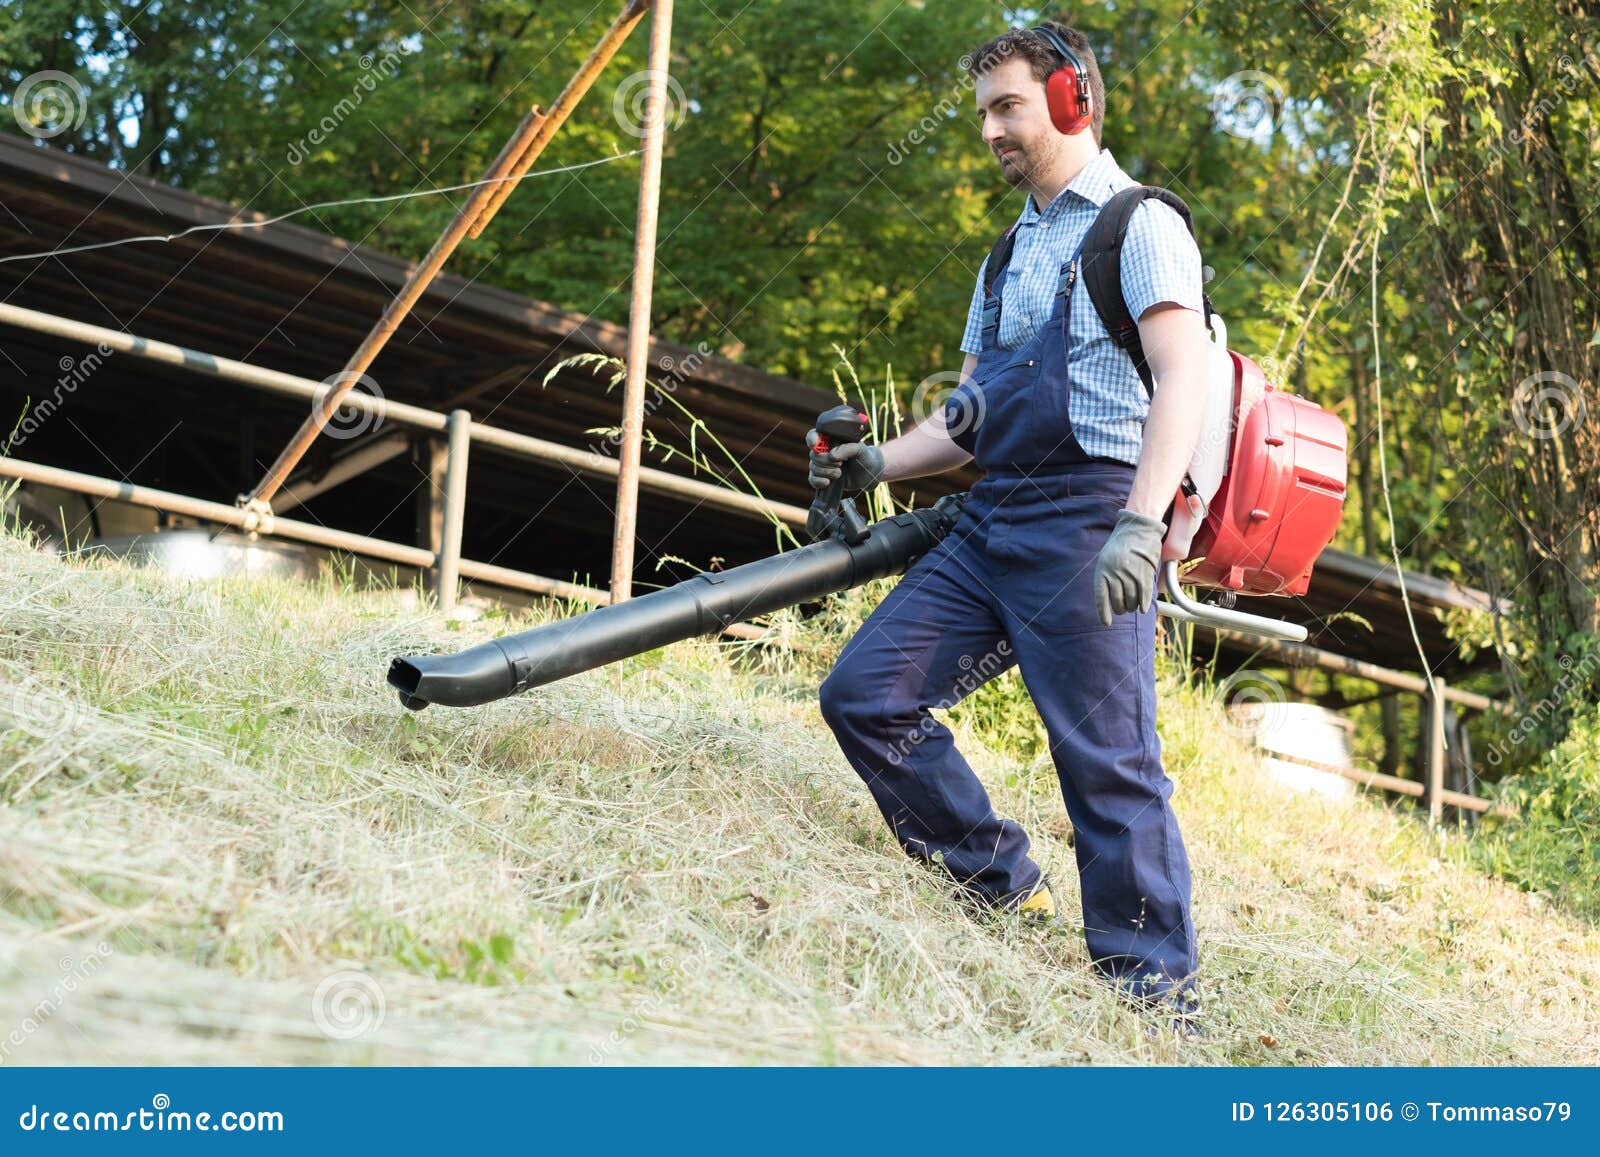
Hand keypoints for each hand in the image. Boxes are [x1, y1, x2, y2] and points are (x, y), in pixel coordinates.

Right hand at [806, 430, 885, 494]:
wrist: (869, 475)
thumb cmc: (865, 457)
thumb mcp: (860, 449)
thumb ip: (847, 449)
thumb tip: (832, 456)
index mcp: (831, 439)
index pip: (814, 435)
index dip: (812, 439)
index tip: (815, 445)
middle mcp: (824, 451)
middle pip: (813, 454)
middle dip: (825, 461)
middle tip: (841, 463)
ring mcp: (822, 465)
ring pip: (813, 467)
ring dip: (826, 472)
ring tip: (840, 473)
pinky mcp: (822, 477)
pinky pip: (812, 479)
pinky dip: (819, 481)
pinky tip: (828, 482)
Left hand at [1093, 509, 1165, 625]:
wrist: (1138, 530)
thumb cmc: (1120, 547)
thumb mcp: (1106, 559)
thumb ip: (1106, 578)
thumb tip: (1109, 602)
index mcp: (1103, 570)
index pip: (1101, 597)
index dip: (1104, 612)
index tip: (1106, 623)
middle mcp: (1116, 574)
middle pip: (1118, 602)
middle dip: (1120, 609)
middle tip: (1122, 609)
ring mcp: (1131, 574)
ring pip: (1132, 601)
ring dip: (1132, 607)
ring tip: (1131, 605)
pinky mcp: (1145, 574)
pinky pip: (1144, 595)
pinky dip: (1143, 604)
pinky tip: (1142, 609)